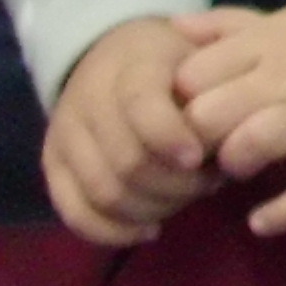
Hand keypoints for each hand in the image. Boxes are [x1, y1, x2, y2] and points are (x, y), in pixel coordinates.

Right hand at [40, 14, 224, 245]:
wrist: (114, 55)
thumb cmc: (175, 62)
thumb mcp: (203, 56)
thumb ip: (218, 88)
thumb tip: (233, 133)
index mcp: (131, 66)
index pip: (142, 106)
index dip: (170, 138)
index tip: (199, 159)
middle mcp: (88, 100)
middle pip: (125, 162)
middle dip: (175, 184)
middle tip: (209, 183)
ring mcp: (64, 134)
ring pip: (104, 192)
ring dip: (153, 208)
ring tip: (186, 199)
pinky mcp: (52, 165)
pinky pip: (75, 212)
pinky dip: (113, 231)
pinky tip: (151, 230)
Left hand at [172, 0, 285, 234]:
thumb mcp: (274, 18)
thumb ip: (222, 25)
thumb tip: (172, 30)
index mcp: (264, 45)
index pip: (192, 78)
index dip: (176, 102)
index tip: (183, 114)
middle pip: (211, 115)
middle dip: (198, 137)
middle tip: (206, 145)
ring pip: (252, 145)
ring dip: (234, 163)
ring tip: (241, 166)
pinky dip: (283, 212)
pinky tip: (260, 221)